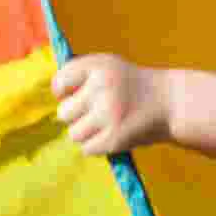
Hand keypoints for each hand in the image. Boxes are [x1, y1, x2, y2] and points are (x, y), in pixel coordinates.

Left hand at [51, 54, 172, 156]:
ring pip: (74, 134)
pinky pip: (87, 149)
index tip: (76, 94)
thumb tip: (44, 96)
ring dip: (86, 133)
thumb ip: (78, 74)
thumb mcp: (108, 67)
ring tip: (104, 125)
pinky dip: (96, 145)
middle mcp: (102, 89)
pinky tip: (111, 135)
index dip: (64, 92)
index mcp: (98, 67)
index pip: (59, 83)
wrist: (170, 103)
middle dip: (76, 115)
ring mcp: (109, 115)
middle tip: (96, 112)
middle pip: (63, 113)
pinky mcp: (114, 138)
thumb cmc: (130, 85)